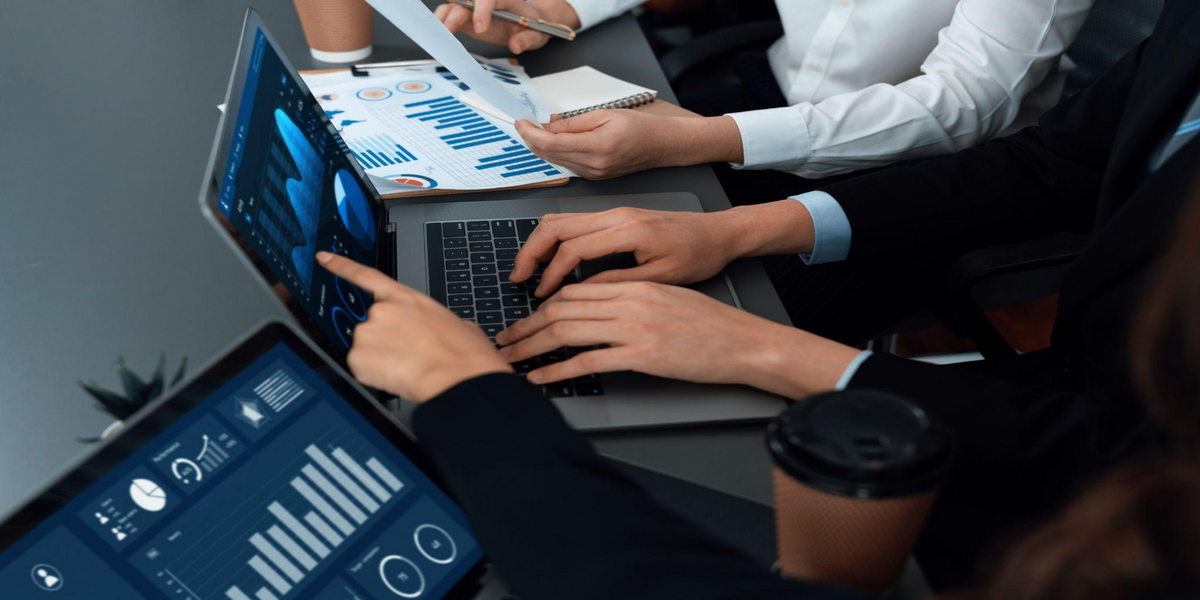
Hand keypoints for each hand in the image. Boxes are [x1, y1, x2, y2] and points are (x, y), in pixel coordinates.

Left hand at [317, 252, 511, 401]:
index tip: (323, 258)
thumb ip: (435, 321)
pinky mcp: (358, 358)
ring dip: (381, 360)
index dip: (342, 266)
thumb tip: (439, 330)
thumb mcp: (458, 324)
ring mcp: (368, 332)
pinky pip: (362, 369)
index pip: (366, 276)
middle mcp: (382, 310)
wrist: (459, 377)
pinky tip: (397, 376)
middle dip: (384, 341)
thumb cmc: (465, 354)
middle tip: (409, 355)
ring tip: (409, 367)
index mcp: (406, 298)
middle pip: (370, 326)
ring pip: (366, 349)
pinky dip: (375, 375)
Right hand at [434, 0, 579, 54]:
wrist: (530, 24)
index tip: (479, 28)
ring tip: (438, 34)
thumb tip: (515, 45)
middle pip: (466, 1)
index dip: (482, 10)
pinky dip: (442, 23)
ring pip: (454, 6)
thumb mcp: (536, 35)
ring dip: (444, 18)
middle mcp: (487, 1)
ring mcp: (475, 8)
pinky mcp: (467, 17)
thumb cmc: (533, 26)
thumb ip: (526, 40)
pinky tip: (438, 36)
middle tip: (448, 32)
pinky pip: (450, 15)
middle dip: (456, 14)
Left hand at [495, 282, 861, 397]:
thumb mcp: (667, 299)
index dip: (541, 306)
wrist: (745, 343)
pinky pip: (588, 360)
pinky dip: (557, 369)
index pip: (574, 291)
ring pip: (567, 331)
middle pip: (562, 308)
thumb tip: (596, 314)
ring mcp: (635, 327)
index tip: (523, 321)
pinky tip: (539, 377)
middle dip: (526, 326)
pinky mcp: (642, 355)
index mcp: (634, 285)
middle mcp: (630, 301)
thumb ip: (631, 301)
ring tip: (510, 360)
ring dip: (532, 346)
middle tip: (504, 341)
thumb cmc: (711, 327)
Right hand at [512, 207, 744, 296]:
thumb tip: (581, 294)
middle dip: (530, 251)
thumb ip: (618, 284)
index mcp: (628, 230)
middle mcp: (616, 215)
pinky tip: (550, 260)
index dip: (551, 274)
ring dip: (538, 243)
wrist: (718, 233)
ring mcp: (614, 212)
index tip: (541, 296)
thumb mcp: (661, 278)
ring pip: (561, 219)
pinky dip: (554, 239)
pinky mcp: (615, 215)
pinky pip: (574, 222)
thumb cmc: (698, 255)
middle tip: (517, 278)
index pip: (573, 248)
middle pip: (557, 225)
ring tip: (527, 270)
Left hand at [515, 110, 742, 178]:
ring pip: (555, 162)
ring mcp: (593, 175)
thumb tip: (547, 125)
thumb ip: (573, 123)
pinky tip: (554, 140)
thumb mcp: (604, 114)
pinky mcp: (594, 178)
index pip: (551, 143)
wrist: (662, 146)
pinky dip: (556, 152)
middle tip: (523, 123)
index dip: (530, 133)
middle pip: (548, 155)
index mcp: (597, 146)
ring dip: (541, 146)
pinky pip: (567, 165)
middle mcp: (593, 166)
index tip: (520, 122)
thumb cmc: (640, 127)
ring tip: (536, 128)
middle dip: (531, 139)